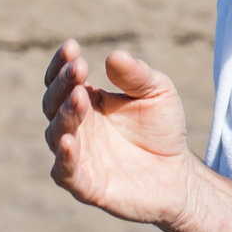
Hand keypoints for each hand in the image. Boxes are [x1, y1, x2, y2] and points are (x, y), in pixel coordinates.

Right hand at [42, 40, 197, 227]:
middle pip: (53, 103)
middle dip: (62, 84)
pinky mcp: (86, 185)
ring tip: (79, 97)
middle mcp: (77, 127)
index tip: (72, 46)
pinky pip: (65, 172)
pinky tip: (68, 141)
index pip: (63, 80)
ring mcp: (79, 156)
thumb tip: (114, 55)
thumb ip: (136, 75)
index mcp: (88, 101)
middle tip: (79, 67)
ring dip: (65, 115)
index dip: (62, 64)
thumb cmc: (162, 130)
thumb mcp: (158, 92)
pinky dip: (64, 158)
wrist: (178, 174)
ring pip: (56, 134)